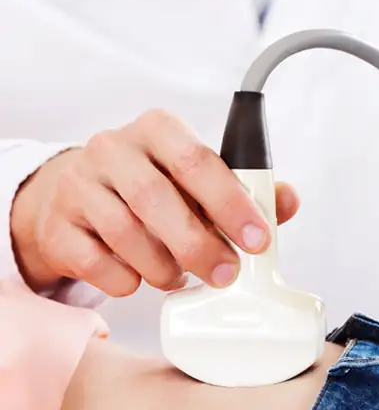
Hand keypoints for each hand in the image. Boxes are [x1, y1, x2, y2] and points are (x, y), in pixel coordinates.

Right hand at [10, 110, 299, 295]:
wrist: (79, 198)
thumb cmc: (152, 188)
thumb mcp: (196, 181)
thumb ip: (243, 191)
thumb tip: (288, 201)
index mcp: (156, 130)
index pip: (197, 160)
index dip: (230, 203)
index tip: (257, 240)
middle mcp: (113, 149)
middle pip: (157, 200)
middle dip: (199, 246)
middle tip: (225, 274)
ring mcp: (79, 186)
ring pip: (126, 235)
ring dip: (164, 267)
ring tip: (180, 276)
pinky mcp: (58, 226)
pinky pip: (97, 263)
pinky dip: (128, 280)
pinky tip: (140, 277)